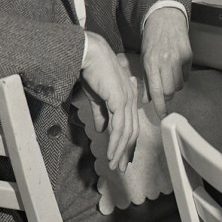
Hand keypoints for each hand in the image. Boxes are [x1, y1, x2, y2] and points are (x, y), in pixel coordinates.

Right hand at [80, 33, 141, 170]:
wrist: (88, 54)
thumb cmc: (91, 71)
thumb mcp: (96, 96)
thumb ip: (101, 113)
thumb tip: (101, 129)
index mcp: (127, 96)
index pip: (131, 123)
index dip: (127, 141)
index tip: (122, 156)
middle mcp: (131, 98)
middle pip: (132, 131)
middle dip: (126, 151)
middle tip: (122, 167)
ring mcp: (127, 100)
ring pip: (126, 132)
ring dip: (120, 151)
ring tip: (115, 165)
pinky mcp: (119, 101)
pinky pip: (119, 127)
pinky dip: (116, 143)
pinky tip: (112, 153)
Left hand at [140, 6, 191, 113]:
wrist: (165, 19)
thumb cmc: (152, 40)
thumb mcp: (144, 59)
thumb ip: (146, 81)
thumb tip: (146, 101)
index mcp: (151, 63)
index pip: (156, 91)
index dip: (160, 107)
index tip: (163, 117)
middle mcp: (165, 61)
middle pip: (170, 91)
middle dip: (167, 95)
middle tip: (163, 90)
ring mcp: (178, 58)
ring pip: (179, 85)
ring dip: (174, 85)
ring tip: (169, 74)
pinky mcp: (188, 55)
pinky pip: (186, 76)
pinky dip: (181, 76)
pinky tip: (176, 66)